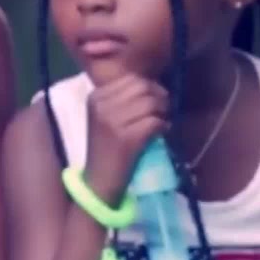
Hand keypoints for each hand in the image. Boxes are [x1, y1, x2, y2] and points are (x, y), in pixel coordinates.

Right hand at [82, 72, 168, 202]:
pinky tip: (161, 132)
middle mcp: (101, 105)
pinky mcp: (126, 138)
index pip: (131, 79)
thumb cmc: (107, 147)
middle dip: (159, 97)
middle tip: (163, 110)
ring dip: (162, 112)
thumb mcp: (106, 117)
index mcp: (95, 97)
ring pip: (150, 103)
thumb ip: (123, 99)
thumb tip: (153, 87)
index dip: (150, 87)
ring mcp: (112, 121)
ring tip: (162, 122)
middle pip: (142, 87)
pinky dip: (162, 126)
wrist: (99, 180)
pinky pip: (154, 122)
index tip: (155, 100)